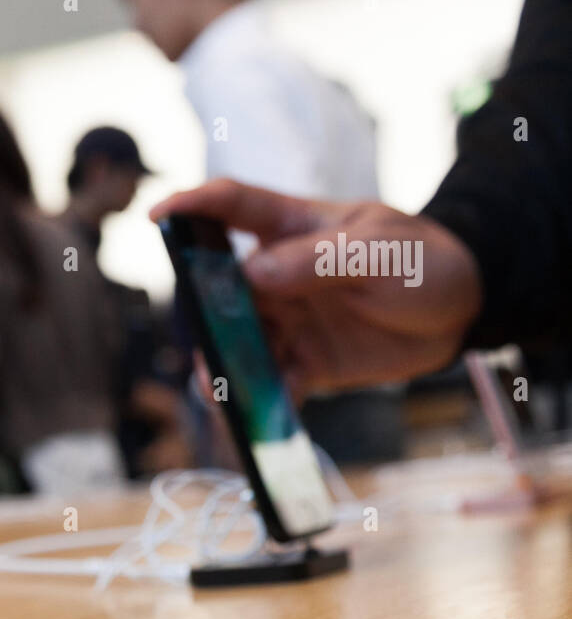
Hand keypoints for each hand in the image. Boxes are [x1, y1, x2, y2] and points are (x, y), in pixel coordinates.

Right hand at [150, 179, 483, 397]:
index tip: (157, 216)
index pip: (233, 206)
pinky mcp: (305, 360)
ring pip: (239, 339)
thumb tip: (252, 271)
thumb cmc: (423, 260)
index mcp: (293, 227)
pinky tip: (260, 414)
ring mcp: (289, 318)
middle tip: (198, 329)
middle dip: (202, 308)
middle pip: (222, 285)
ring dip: (225, 362)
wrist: (462, 310)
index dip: (192, 204)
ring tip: (220, 387)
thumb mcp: (380, 251)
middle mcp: (278, 274)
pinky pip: (272, 381)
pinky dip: (262, 399)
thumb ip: (317, 260)